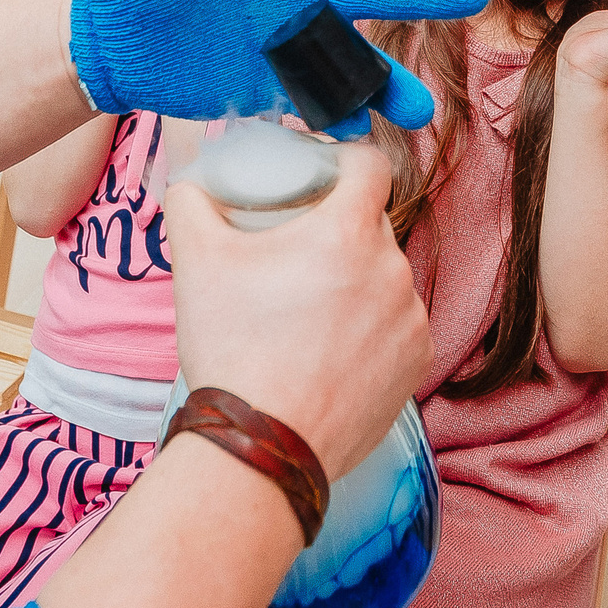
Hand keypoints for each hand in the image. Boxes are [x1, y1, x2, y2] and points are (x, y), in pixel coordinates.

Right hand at [164, 144, 430, 480]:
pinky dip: (370, 330)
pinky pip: (396, 326)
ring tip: (308, 314)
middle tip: (294, 255)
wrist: (262, 445)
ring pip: (383, 278)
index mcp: (349, 232)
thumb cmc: (234, 349)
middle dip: (336, 231)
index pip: (370, 165)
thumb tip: (190, 187)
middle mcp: (393, 269)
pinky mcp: (417, 362)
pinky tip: (331, 350)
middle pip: (371, 225)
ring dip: (355, 284)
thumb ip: (191, 203)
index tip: (319, 179)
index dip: (343, 163)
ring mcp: (411, 319)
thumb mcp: (196, 262)